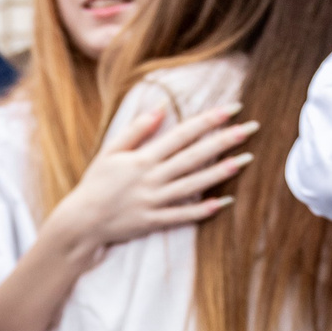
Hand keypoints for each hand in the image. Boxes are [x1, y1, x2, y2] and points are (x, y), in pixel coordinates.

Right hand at [49, 100, 253, 258]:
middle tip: (250, 129)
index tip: (232, 109)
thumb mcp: (111, 151)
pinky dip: (203, 210)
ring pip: (193, 184)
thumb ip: (137, 130)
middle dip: (224, 141)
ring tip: (245, 160)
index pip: (182, 134)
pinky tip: (224, 202)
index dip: (208, 120)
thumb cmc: (95, 183)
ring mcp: (154, 201)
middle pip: (194, 156)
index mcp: (143, 158)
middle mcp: (152, 178)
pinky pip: (182, 216)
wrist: (81, 221)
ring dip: (220, 172)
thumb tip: (161, 108)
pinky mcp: (153, 222)